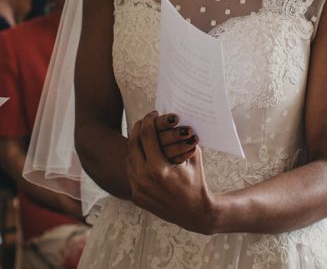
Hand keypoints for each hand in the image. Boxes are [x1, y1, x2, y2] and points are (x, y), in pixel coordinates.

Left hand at [127, 111, 216, 233]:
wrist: (195, 213)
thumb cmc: (197, 181)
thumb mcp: (194, 156)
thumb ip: (184, 136)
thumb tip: (176, 116)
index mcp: (158, 168)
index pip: (147, 135)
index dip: (149, 121)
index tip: (153, 114)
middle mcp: (144, 179)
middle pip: (133, 144)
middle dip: (138, 128)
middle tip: (145, 121)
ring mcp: (138, 189)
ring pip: (129, 158)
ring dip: (135, 144)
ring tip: (143, 135)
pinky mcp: (137, 197)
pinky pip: (131, 172)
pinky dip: (136, 160)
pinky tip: (143, 153)